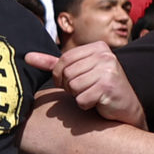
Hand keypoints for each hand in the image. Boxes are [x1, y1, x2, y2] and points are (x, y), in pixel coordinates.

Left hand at [27, 45, 143, 126]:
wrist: (126, 106)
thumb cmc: (98, 87)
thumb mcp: (77, 71)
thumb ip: (53, 63)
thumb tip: (27, 56)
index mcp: (98, 47)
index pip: (63, 59)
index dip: (60, 75)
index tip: (72, 81)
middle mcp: (106, 55)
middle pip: (66, 73)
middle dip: (70, 86)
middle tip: (85, 89)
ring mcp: (109, 70)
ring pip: (72, 86)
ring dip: (78, 95)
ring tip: (92, 94)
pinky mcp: (109, 87)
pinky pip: (81, 99)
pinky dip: (86, 104)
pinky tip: (98, 102)